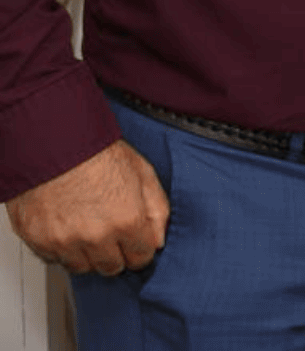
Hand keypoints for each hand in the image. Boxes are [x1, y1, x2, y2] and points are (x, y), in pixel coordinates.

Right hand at [5, 142, 168, 275]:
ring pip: (82, 267)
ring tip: (87, 229)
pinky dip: (61, 248)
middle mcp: (96, 237)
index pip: (140, 258)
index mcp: (127, 220)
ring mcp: (65, 242)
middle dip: (116, 254)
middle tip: (111, 234)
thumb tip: (159, 240)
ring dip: (87, 254)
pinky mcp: (39, 241)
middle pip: (111, 267)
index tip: (135, 242)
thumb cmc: (97, 153)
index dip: (140, 249)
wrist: (53, 144)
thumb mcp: (143, 172)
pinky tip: (66, 226)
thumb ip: (157, 210)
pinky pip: (54, 259)